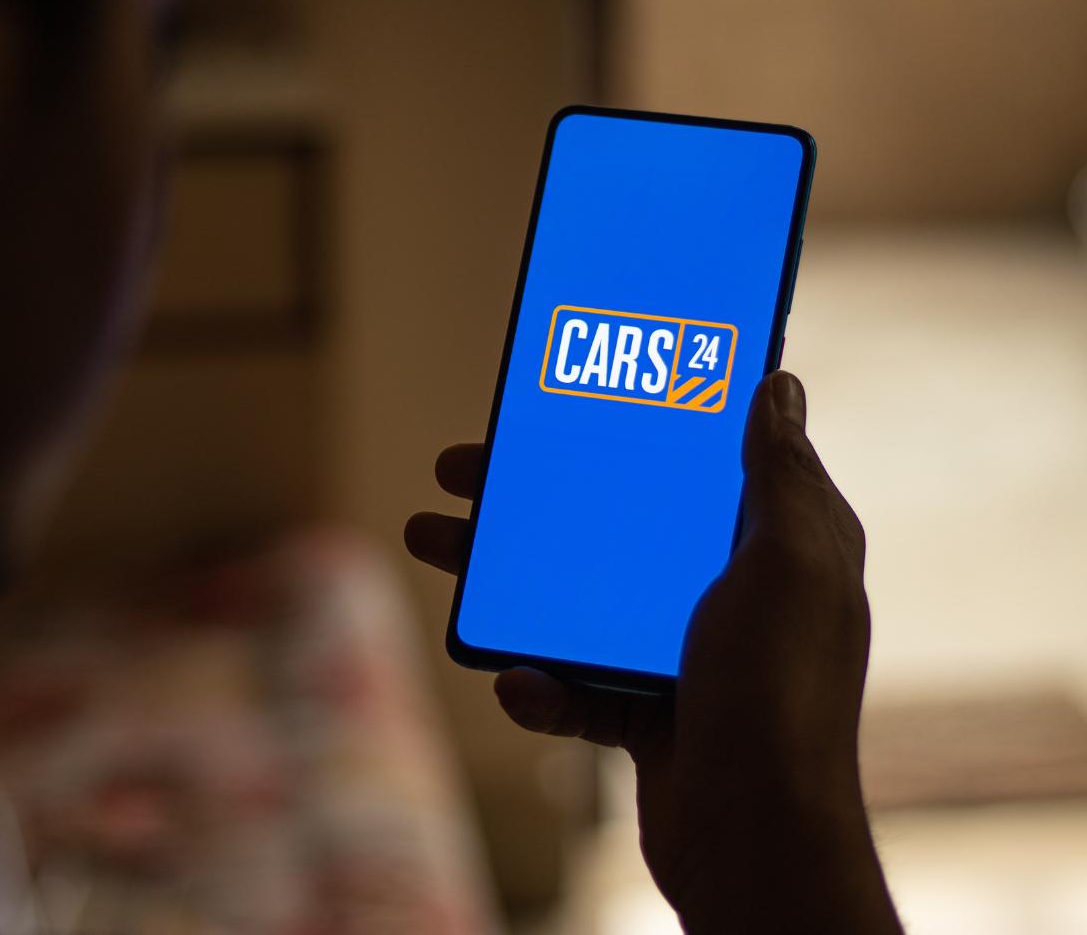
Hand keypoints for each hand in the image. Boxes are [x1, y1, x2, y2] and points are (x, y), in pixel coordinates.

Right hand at [405, 372, 902, 933]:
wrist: (754, 839)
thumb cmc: (777, 692)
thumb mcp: (790, 565)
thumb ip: (782, 476)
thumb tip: (781, 384)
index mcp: (772, 546)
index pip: (699, 461)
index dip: (637, 422)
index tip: (570, 392)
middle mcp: (728, 593)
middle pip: (615, 522)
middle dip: (533, 495)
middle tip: (461, 467)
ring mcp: (682, 653)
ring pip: (577, 596)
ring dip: (506, 574)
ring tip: (434, 539)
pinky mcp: (645, 712)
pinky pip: (577, 683)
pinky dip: (542, 684)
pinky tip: (518, 681)